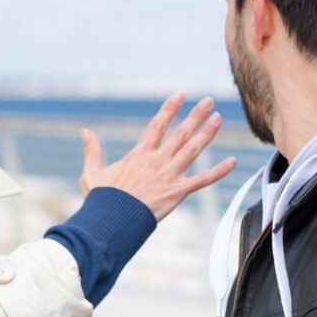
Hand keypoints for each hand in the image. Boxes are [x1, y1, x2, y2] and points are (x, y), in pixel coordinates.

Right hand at [78, 92, 236, 220]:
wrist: (114, 222)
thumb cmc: (102, 200)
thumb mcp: (92, 173)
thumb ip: (92, 151)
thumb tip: (84, 131)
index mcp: (139, 154)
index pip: (158, 125)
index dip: (169, 108)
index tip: (180, 95)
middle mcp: (157, 160)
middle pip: (181, 132)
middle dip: (195, 115)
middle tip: (208, 101)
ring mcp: (169, 175)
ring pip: (193, 150)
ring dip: (207, 133)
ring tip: (218, 118)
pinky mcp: (178, 192)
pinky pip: (202, 180)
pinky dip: (218, 171)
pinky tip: (232, 161)